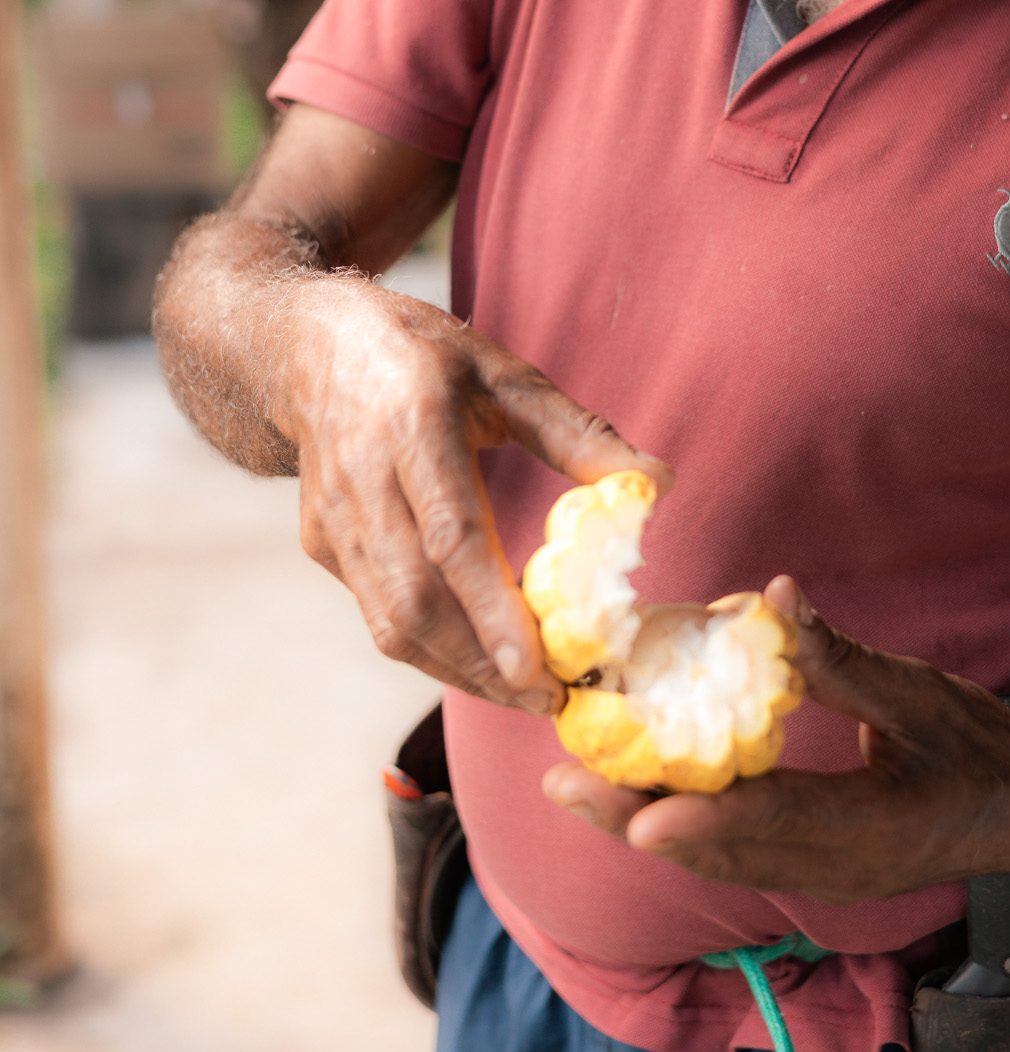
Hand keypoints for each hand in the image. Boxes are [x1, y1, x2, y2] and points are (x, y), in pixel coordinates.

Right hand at [283, 279, 671, 710]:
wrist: (307, 351)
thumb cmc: (422, 355)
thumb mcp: (503, 372)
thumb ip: (577, 431)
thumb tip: (659, 481)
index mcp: (411, 425)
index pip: (450, 537)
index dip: (491, 609)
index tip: (537, 667)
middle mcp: (363, 482)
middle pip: (415, 600)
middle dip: (482, 664)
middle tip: (551, 700)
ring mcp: (334, 522)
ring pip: (390, 622)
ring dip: (459, 670)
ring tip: (526, 694)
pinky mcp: (323, 547)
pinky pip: (378, 615)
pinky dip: (432, 650)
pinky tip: (481, 662)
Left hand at [542, 577, 1009, 896]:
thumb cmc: (986, 748)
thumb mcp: (920, 697)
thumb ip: (841, 660)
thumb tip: (773, 599)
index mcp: (873, 827)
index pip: (771, 825)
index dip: (698, 820)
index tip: (635, 816)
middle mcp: (841, 868)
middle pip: (722, 852)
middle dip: (637, 820)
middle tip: (563, 786)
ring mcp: (829, 879)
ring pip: (721, 860)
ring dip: (649, 826)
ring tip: (579, 793)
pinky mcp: (821, 871)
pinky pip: (740, 856)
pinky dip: (688, 829)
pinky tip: (644, 799)